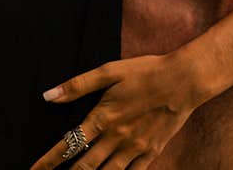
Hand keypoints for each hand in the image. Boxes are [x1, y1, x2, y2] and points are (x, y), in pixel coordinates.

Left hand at [29, 53, 206, 169]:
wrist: (184, 80)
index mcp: (103, 118)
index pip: (69, 144)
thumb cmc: (146, 72)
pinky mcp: (152, 152)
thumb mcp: (109, 71)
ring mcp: (135, 148)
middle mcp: (116, 138)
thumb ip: (78, 86)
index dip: (49, 161)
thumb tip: (48, 96)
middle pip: (85, 167)